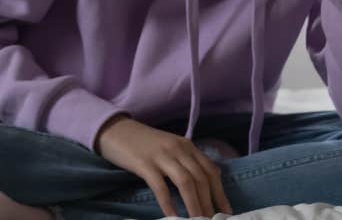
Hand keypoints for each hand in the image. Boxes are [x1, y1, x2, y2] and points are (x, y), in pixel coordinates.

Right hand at [95, 115, 232, 217]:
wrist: (115, 130)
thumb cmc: (142, 143)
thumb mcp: (169, 148)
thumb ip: (185, 162)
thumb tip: (201, 188)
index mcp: (187, 146)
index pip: (210, 170)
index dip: (220, 192)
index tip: (226, 210)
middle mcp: (178, 148)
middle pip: (200, 178)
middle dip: (209, 203)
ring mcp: (161, 155)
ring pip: (185, 182)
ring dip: (194, 205)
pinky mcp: (144, 163)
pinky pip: (160, 186)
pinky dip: (169, 204)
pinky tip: (173, 217)